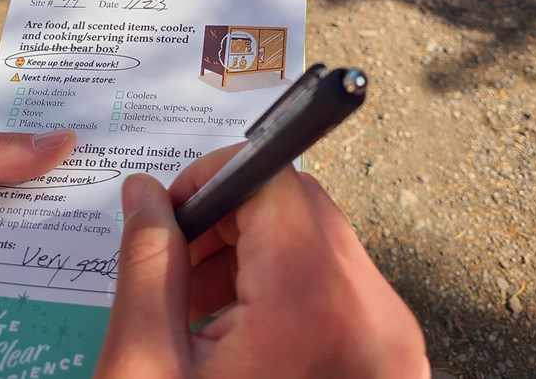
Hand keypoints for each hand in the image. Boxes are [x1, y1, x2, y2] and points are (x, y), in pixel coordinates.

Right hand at [95, 145, 429, 378]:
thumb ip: (145, 263)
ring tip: (196, 306)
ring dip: (253, 256)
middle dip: (228, 222)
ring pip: (319, 248)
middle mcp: (376, 314)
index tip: (171, 206)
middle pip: (301, 212)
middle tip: (174, 262)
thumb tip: (142, 194)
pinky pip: (337, 290)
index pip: (277, 180)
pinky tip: (237, 335)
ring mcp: (393, 341)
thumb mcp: (146, 370)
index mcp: (318, 303)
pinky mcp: (391, 362)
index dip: (215, 175)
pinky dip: (284, 290)